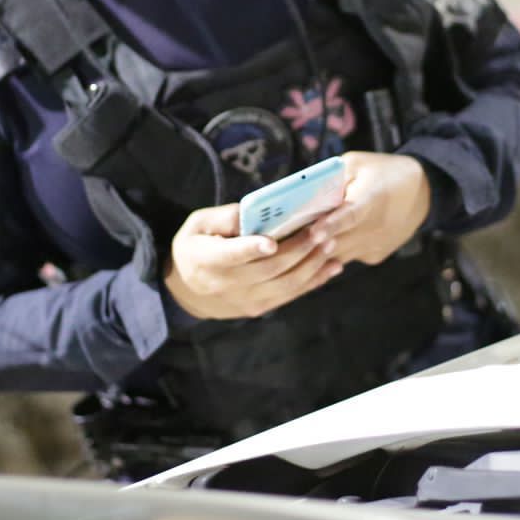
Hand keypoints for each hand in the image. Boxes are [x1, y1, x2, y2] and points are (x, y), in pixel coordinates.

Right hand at [164, 203, 343, 319]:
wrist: (187, 290)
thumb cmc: (195, 246)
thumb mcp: (197, 224)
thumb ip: (224, 217)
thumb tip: (254, 211)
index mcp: (205, 260)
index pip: (229, 256)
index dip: (250, 249)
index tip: (271, 242)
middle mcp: (225, 285)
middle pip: (267, 270)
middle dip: (297, 250)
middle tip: (320, 231)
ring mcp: (245, 300)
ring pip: (284, 286)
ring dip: (311, 266)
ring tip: (329, 244)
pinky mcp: (259, 308)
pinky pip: (290, 295)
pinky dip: (314, 281)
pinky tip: (332, 266)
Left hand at [308, 151, 429, 266]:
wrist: (422, 192)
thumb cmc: (384, 172)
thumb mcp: (357, 163)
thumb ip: (332, 178)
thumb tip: (304, 197)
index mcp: (372, 198)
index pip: (351, 215)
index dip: (330, 225)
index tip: (313, 232)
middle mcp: (376, 227)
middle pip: (337, 240)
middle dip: (311, 239)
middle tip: (287, 234)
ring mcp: (375, 245)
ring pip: (336, 254)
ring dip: (318, 247)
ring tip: (303, 234)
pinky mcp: (374, 256)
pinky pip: (345, 256)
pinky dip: (333, 249)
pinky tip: (329, 237)